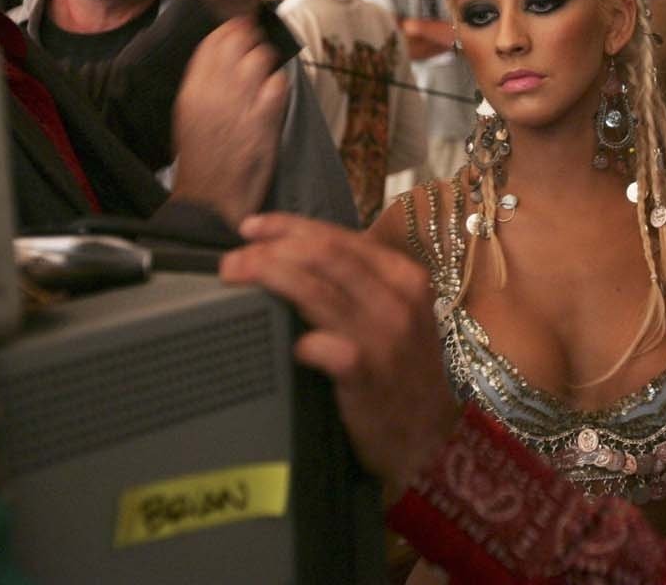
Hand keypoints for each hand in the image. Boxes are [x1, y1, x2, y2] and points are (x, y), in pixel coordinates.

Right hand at [173, 17, 289, 223]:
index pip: (213, 40)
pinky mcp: (264, 119)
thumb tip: (222, 55)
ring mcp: (240, 104)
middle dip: (253, 39)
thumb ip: (203, 83)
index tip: (241, 28)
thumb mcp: (188, 115)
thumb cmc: (201, 160)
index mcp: (192, 89)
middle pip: (239, 40)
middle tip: (258, 47)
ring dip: (268, 61)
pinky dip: (279, 86)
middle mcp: (214, 91)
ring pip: (261, 57)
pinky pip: (279, 83)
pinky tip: (273, 97)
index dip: (231, 29)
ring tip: (266, 74)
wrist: (210, 199)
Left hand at [219, 214, 460, 489]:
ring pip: (315, 290)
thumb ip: (358, 286)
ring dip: (267, 277)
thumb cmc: (404, 374)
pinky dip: (296, 339)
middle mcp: (398, 299)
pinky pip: (320, 346)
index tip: (252, 227)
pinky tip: (283, 343)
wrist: (433, 439)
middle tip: (232, 258)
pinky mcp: (367, 375)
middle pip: (322, 254)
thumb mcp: (397, 316)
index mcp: (404, 277)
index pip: (339, 236)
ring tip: (235, 279)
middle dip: (269, 249)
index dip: (289, 226)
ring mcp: (384, 336)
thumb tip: (293, 259)